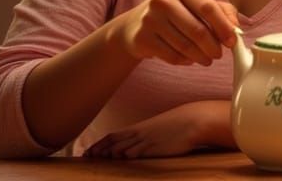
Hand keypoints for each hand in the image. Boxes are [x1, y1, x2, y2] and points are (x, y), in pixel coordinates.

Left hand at [83, 100, 230, 158]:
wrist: (194, 121)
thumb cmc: (179, 125)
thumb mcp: (159, 128)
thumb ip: (148, 135)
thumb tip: (139, 144)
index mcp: (139, 128)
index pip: (113, 136)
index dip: (99, 144)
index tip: (88, 152)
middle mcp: (140, 134)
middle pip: (113, 142)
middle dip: (99, 150)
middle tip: (86, 158)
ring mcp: (147, 140)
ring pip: (122, 147)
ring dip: (110, 154)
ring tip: (98, 160)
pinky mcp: (156, 147)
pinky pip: (138, 151)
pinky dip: (128, 155)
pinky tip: (122, 158)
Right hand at [115, 0, 238, 65]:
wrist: (135, 25)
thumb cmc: (175, 14)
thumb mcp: (196, 5)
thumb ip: (222, 11)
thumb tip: (236, 28)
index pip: (208, 7)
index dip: (224, 27)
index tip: (232, 41)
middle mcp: (162, 1)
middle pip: (198, 30)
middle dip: (213, 47)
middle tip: (219, 55)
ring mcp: (149, 20)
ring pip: (185, 47)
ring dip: (201, 57)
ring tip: (206, 59)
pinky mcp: (142, 39)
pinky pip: (172, 56)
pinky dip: (185, 61)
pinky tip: (189, 59)